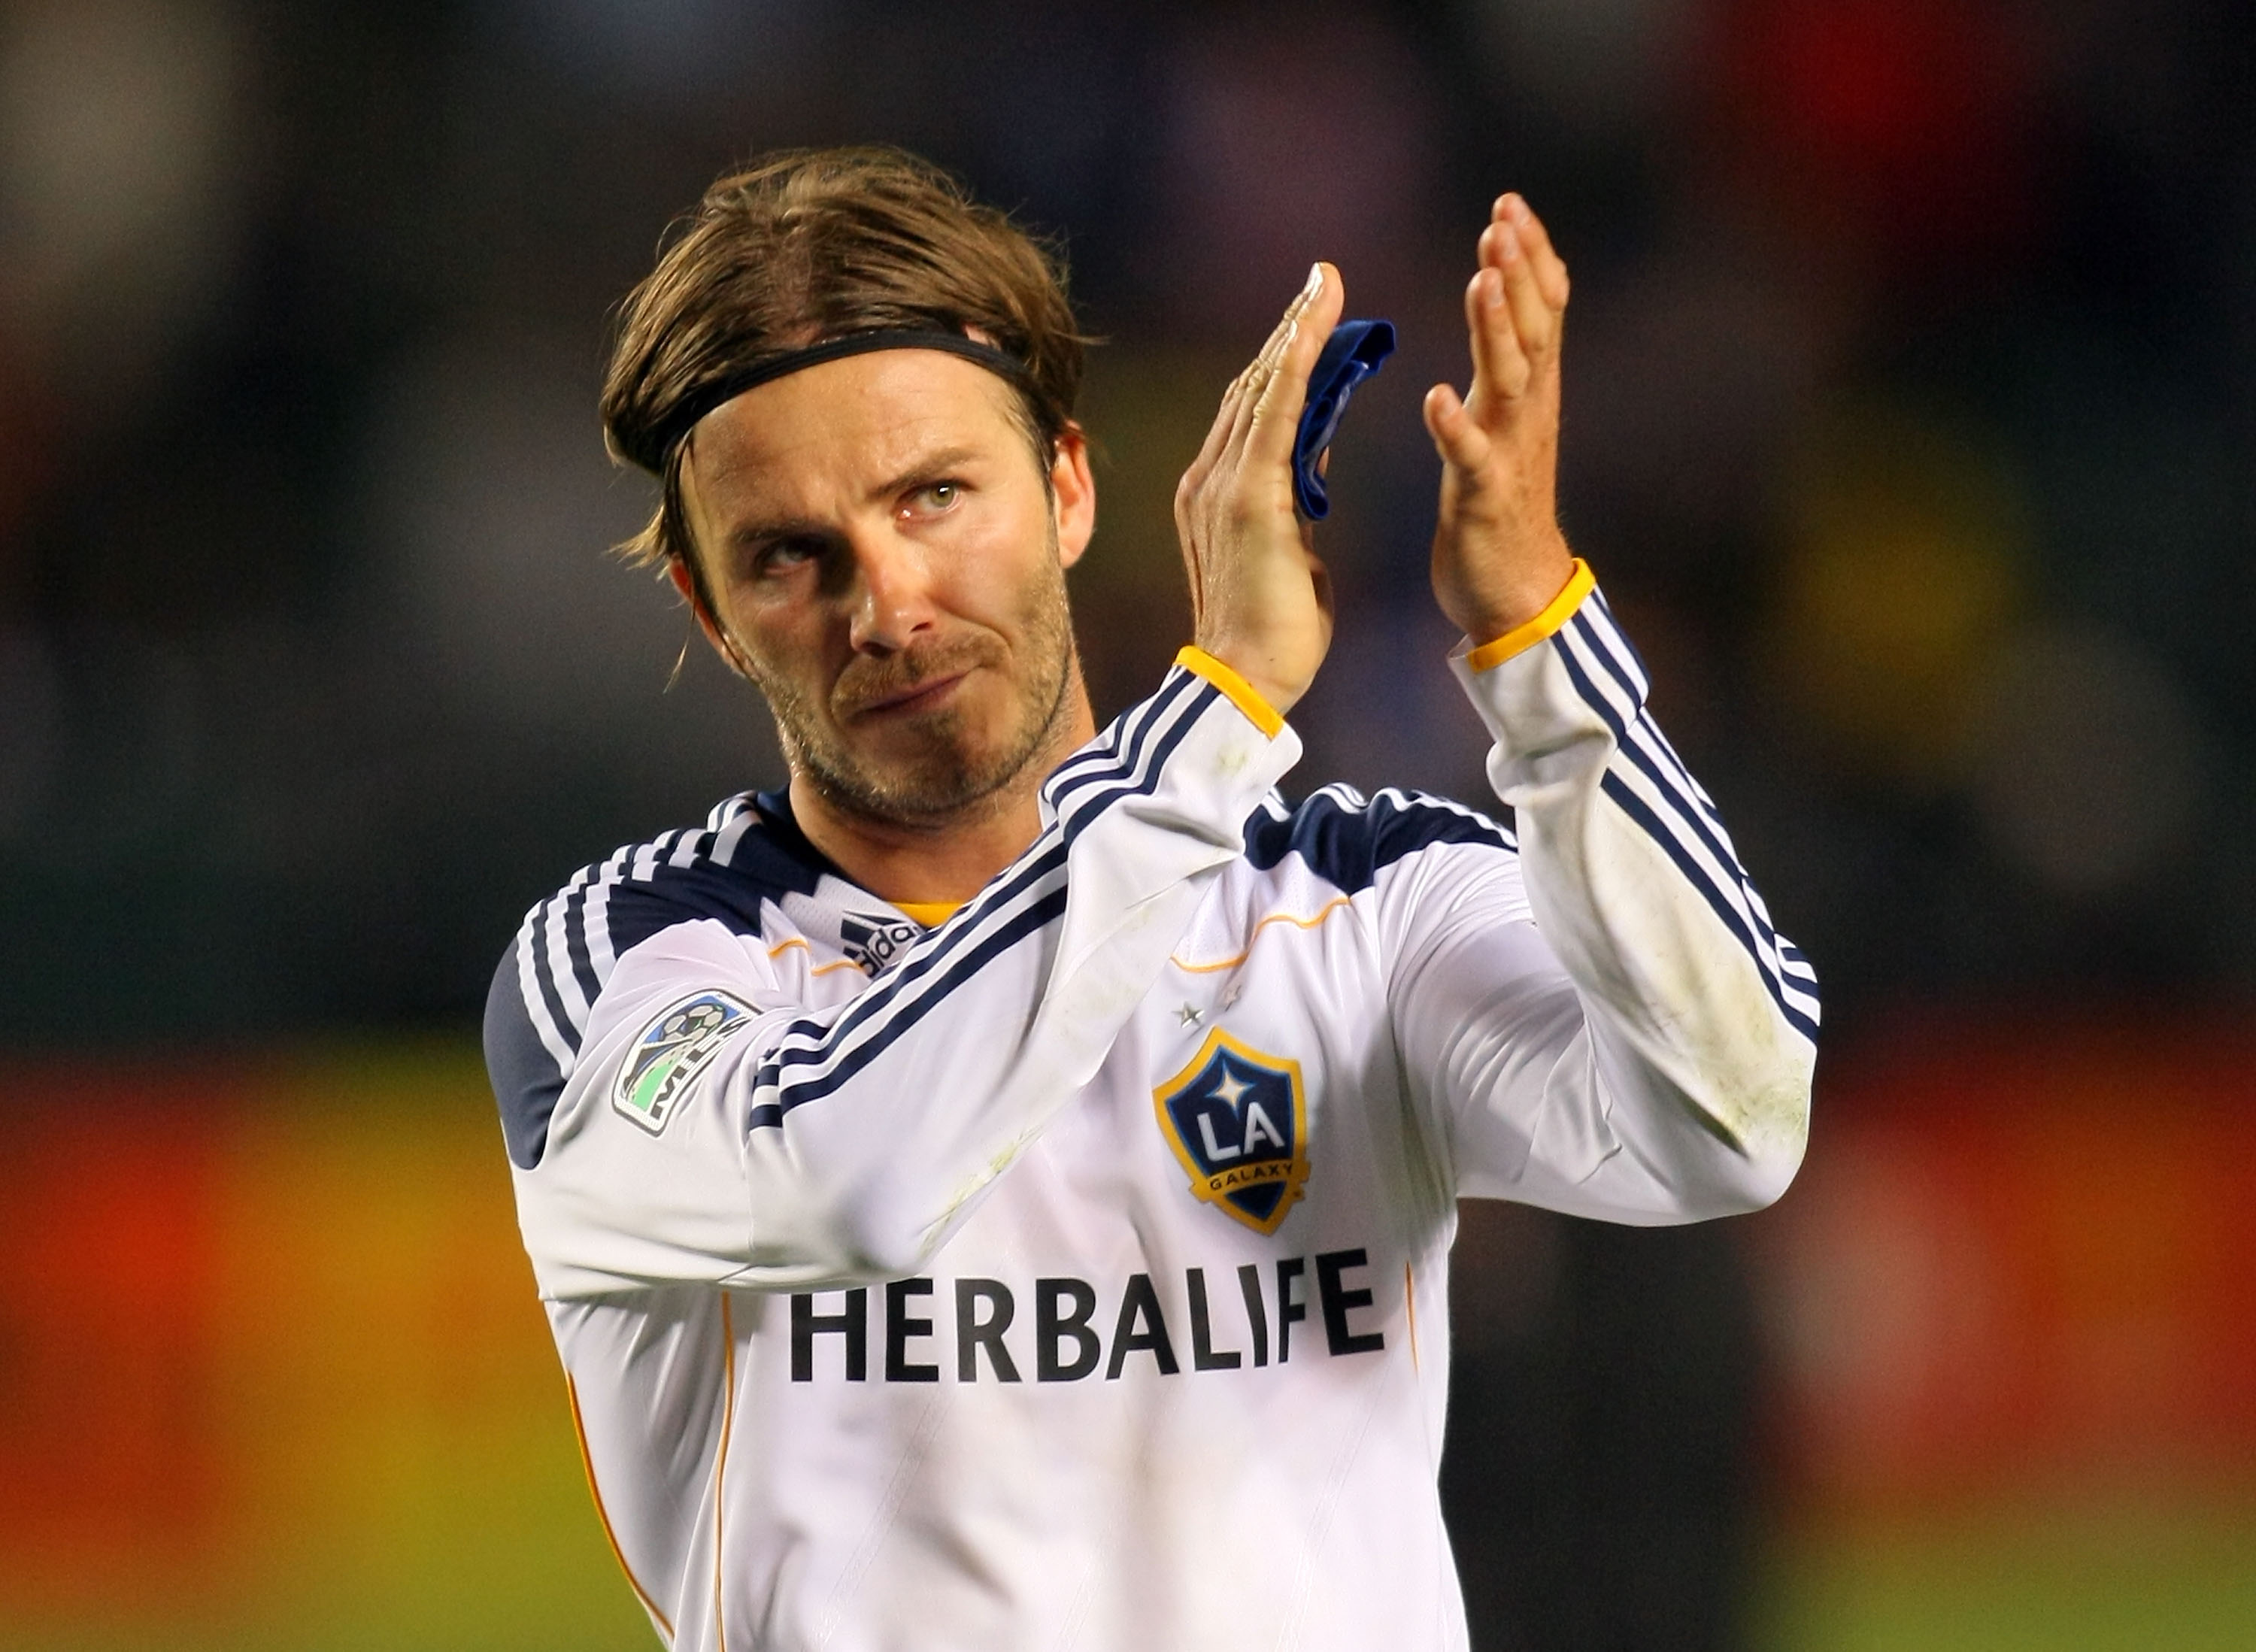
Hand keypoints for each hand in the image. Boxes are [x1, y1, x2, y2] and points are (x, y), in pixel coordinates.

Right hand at [1173, 262, 1344, 716]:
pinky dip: (1295, 364)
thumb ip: (1292, 502)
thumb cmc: (1273, 634)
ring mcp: (1221, 485)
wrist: (1246, 681)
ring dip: (1294, 332)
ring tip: (1323, 286)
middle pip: (1252, 385)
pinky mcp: (1247, 497)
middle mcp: (1208, 478)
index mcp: (1215, 493)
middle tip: (1321, 281)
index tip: (1307, 319)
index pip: (1250, 410)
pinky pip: (1273, 413)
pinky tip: (1314, 325)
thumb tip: (1310, 462)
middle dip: (1287, 330)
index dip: (1279, 360)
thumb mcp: (1290, 551)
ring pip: (1261, 388)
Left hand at [1423, 194, 1576, 643]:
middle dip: (1519, 272)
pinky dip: (1456, 426)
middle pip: (1533, 330)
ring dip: (1497, 330)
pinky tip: (1437, 396)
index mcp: (1527, 394)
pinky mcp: (1484, 499)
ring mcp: (1509, 454)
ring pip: (1510, 381)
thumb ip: (1507, 364)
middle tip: (1502, 219)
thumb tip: (1503, 296)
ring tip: (1482, 281)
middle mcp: (1527, 414)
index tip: (1509, 202)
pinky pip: (1470, 458)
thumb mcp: (1508, 422)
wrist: (1518, 594)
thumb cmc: (1502, 506)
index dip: (1530, 257)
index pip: (1541, 310)